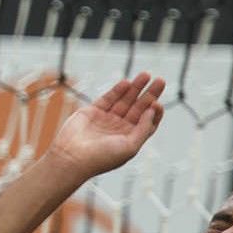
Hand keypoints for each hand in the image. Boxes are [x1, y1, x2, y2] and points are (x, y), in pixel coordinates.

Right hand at [47, 74, 166, 180]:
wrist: (72, 158)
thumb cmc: (102, 158)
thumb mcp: (130, 147)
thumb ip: (144, 128)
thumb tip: (153, 110)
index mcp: (130, 139)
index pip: (148, 122)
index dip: (155, 111)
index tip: (157, 103)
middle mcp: (120, 128)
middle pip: (139, 108)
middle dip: (150, 94)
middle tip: (160, 80)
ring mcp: (106, 119)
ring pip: (125, 100)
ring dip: (135, 88)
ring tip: (146, 75)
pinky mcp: (93, 111)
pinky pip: (108, 98)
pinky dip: (117, 90)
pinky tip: (127, 83)